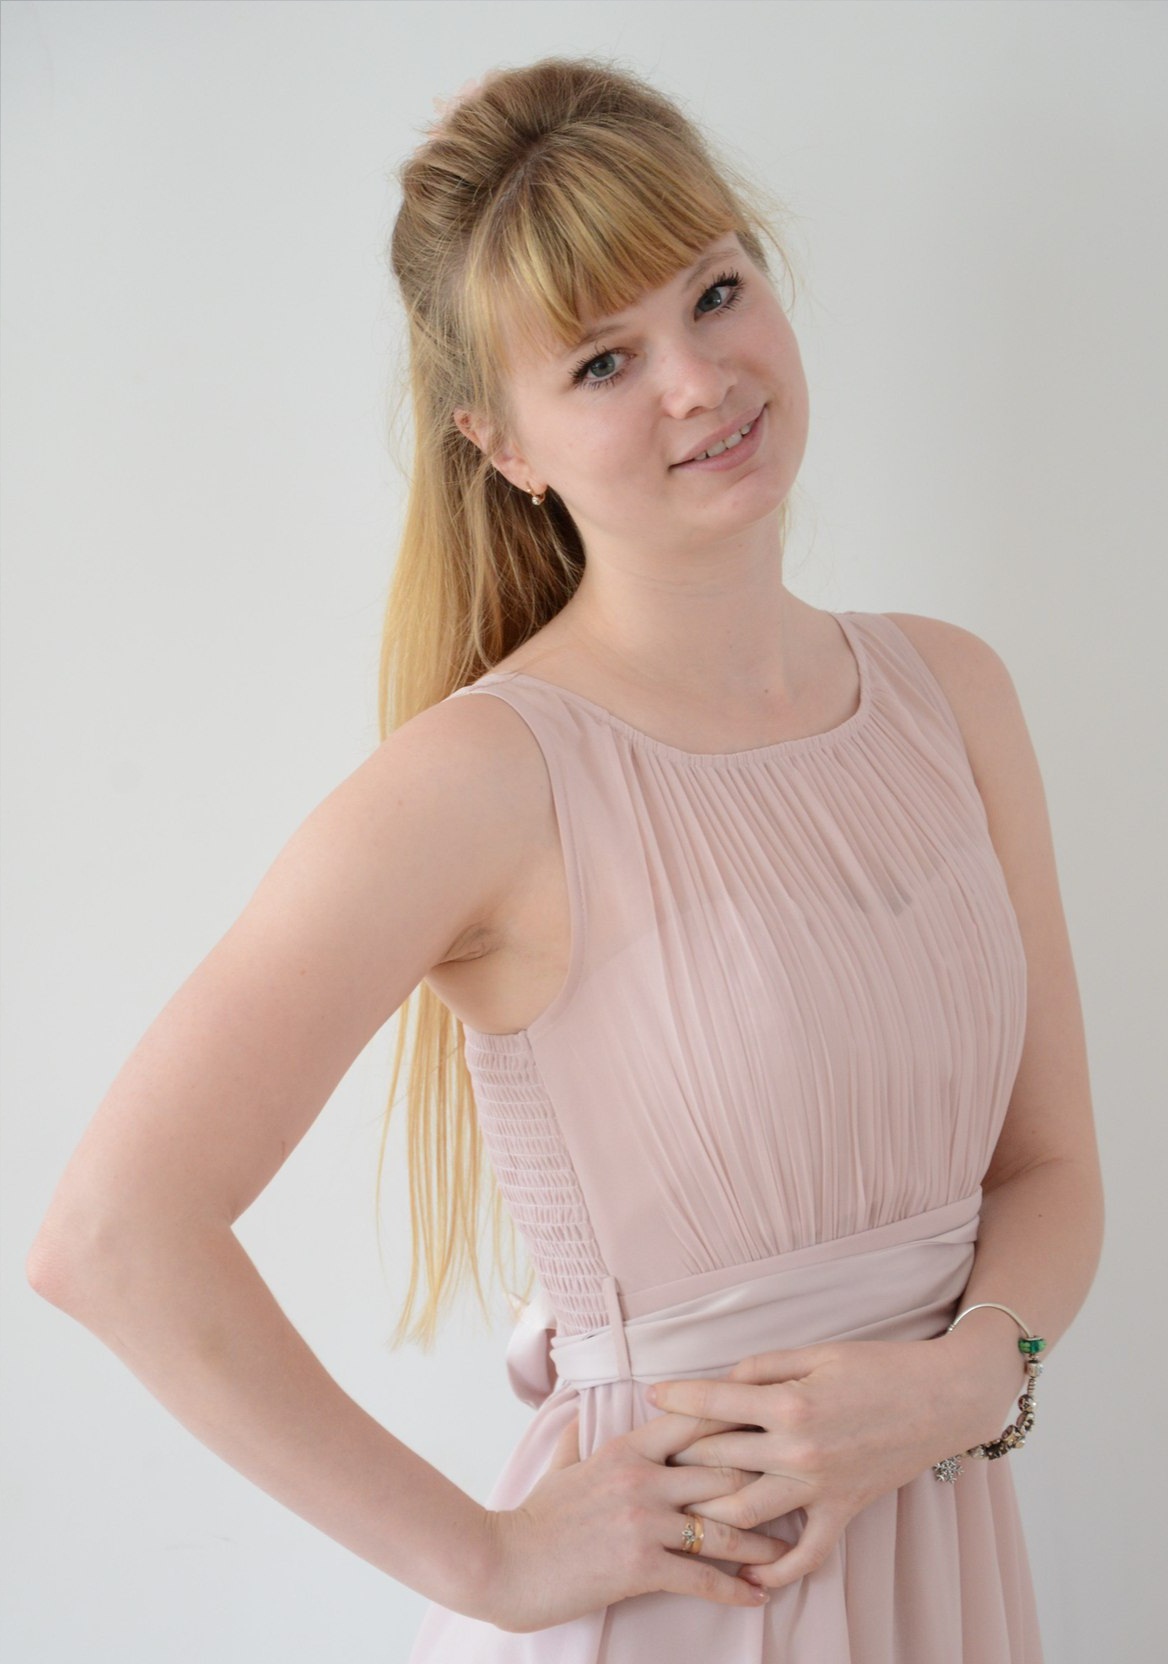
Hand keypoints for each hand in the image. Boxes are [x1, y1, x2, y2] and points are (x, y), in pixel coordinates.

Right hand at [480, 1408, 783, 1631]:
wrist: (503, 1562)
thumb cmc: (534, 1515)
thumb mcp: (561, 1464)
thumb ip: (581, 1435)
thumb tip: (583, 1406)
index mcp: (626, 1448)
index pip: (694, 1422)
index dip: (736, 1419)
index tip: (772, 1418)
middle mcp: (642, 1478)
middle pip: (722, 1469)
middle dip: (765, 1478)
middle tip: (803, 1481)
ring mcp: (643, 1522)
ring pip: (722, 1526)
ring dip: (762, 1541)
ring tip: (791, 1549)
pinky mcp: (640, 1567)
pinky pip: (701, 1577)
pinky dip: (735, 1588)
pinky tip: (758, 1595)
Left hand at [645, 1336, 999, 1592]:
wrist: (941, 1398)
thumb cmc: (878, 1366)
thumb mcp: (815, 1352)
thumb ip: (763, 1367)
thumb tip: (724, 1381)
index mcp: (788, 1401)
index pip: (715, 1402)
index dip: (677, 1397)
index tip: (651, 1395)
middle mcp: (798, 1449)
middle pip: (719, 1458)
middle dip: (680, 1456)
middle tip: (651, 1458)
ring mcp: (820, 1486)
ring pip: (746, 1512)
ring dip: (708, 1513)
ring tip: (679, 1511)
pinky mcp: (843, 1511)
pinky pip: (806, 1554)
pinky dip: (776, 1570)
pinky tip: (747, 1573)